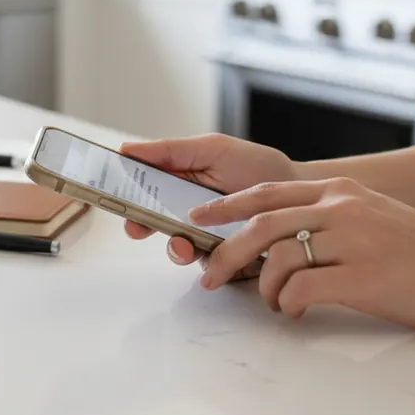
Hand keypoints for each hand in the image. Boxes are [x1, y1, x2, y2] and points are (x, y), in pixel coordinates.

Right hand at [121, 135, 297, 267]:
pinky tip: (217, 254)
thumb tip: (126, 150)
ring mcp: (204, 238)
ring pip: (177, 248)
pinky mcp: (225, 259)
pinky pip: (207, 266)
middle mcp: (186, 214)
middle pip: (152, 224)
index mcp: (177, 185)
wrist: (300, 190)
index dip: (126, 197)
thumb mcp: (212, 149)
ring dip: (175, 247)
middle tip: (137, 227)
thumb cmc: (256, 166)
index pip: (142, 193)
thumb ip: (169, 151)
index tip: (114, 198)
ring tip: (183, 242)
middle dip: (141, 226)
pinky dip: (208, 262)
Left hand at [190, 177, 414, 332]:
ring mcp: (353, 240)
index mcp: (339, 192)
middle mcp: (342, 208)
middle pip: (261, 224)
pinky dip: (288, 303)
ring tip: (274, 303)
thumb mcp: (368, 217)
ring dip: (263, 286)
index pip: (267, 192)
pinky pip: (302, 288)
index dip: (226, 206)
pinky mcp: (364, 275)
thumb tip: (274, 243)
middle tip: (208, 276)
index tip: (197, 219)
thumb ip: (324, 220)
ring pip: (278, 258)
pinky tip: (296, 311)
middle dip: (224, 252)